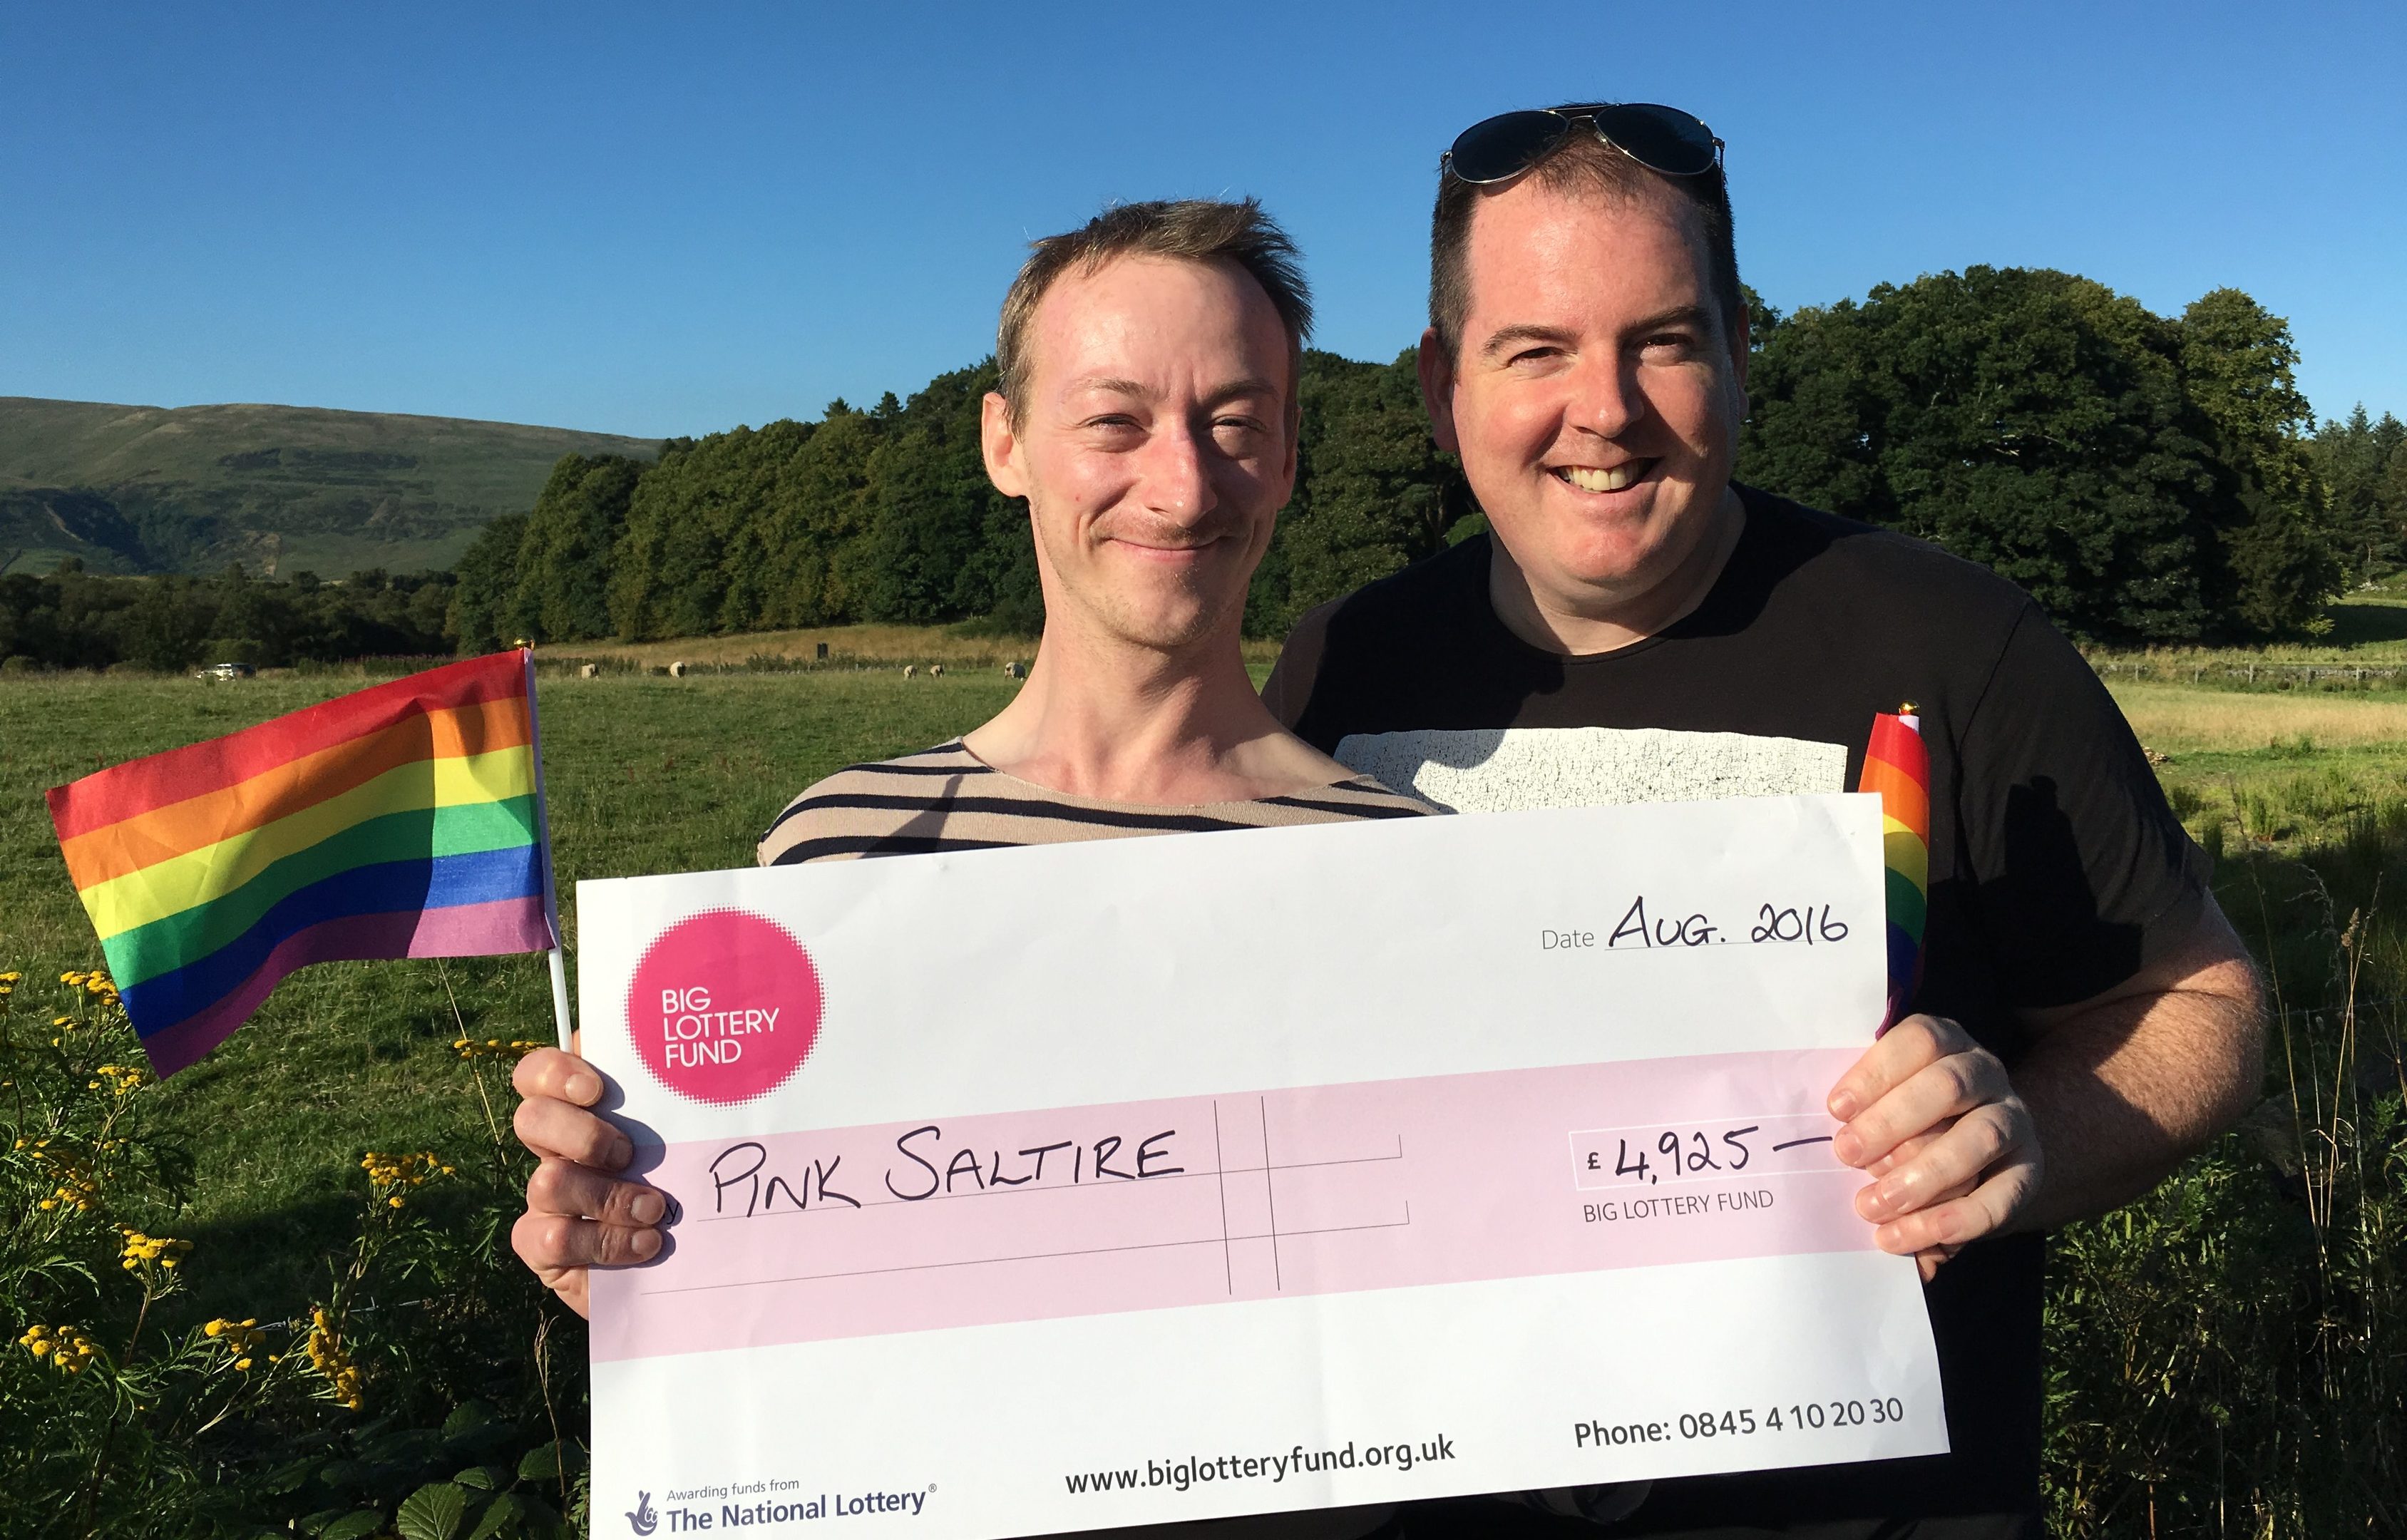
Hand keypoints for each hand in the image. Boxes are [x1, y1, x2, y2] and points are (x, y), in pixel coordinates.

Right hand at [509, 1046, 664, 1317]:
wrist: (680, 1259)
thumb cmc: (685, 1184)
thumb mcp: (686, 1140)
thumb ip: (688, 1104)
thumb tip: (732, 1070)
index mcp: (581, 1112)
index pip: (538, 1075)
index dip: (555, 1072)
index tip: (596, 1090)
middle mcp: (555, 1150)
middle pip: (531, 1119)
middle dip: (583, 1134)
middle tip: (628, 1154)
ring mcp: (544, 1200)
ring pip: (546, 1182)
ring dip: (607, 1196)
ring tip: (655, 1208)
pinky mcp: (542, 1248)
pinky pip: (554, 1240)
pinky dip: (607, 1242)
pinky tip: (646, 1244)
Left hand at [1826, 1014, 2041, 1279]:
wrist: (1977, 1151)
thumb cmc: (1906, 1119)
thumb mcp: (1883, 1101)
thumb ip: (1862, 1111)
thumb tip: (1833, 1126)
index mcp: (1946, 1043)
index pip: (1920, 1041)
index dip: (1876, 1072)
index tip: (1837, 1109)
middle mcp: (1985, 1073)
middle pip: (1948, 1085)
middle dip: (1892, 1122)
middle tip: (1847, 1155)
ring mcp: (2014, 1119)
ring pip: (1980, 1137)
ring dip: (1923, 1175)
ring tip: (1872, 1205)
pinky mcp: (2029, 1170)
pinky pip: (2000, 1197)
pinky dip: (1952, 1220)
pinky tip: (1905, 1237)